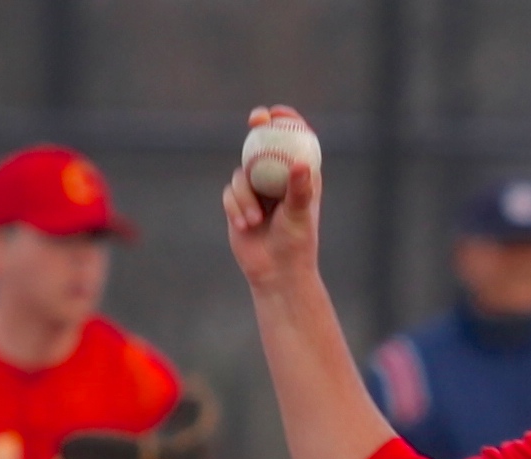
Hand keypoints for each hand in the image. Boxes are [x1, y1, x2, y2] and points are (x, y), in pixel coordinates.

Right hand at [223, 106, 320, 294]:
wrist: (276, 273)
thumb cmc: (295, 245)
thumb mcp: (299, 215)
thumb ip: (300, 189)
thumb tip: (301, 164)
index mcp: (299, 178)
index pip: (294, 141)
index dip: (286, 121)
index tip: (277, 113)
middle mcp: (277, 180)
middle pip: (264, 144)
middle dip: (258, 128)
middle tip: (256, 120)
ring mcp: (257, 190)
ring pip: (242, 172)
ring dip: (245, 196)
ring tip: (254, 220)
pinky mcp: (239, 203)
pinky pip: (230, 193)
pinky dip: (236, 208)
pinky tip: (245, 226)